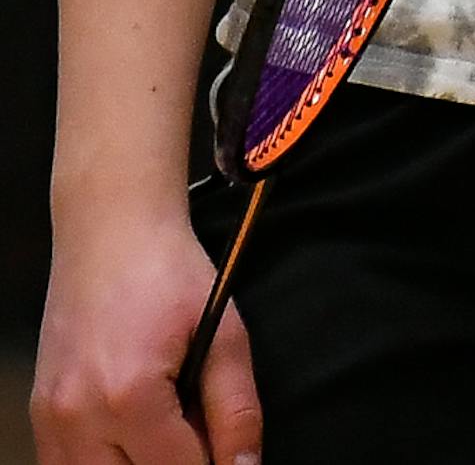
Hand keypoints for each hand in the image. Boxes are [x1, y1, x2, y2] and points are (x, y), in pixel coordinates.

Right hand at [32, 210, 260, 464]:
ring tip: (164, 425)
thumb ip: (236, 409)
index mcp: (129, 397)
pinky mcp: (40, 415)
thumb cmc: (168, 271)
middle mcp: (78, 418)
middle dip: (174, 462)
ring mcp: (51, 420)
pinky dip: (102, 460)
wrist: (112, 230)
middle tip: (194, 430)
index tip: (225, 450)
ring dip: (136, 464)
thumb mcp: (224, 331)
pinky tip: (131, 432)